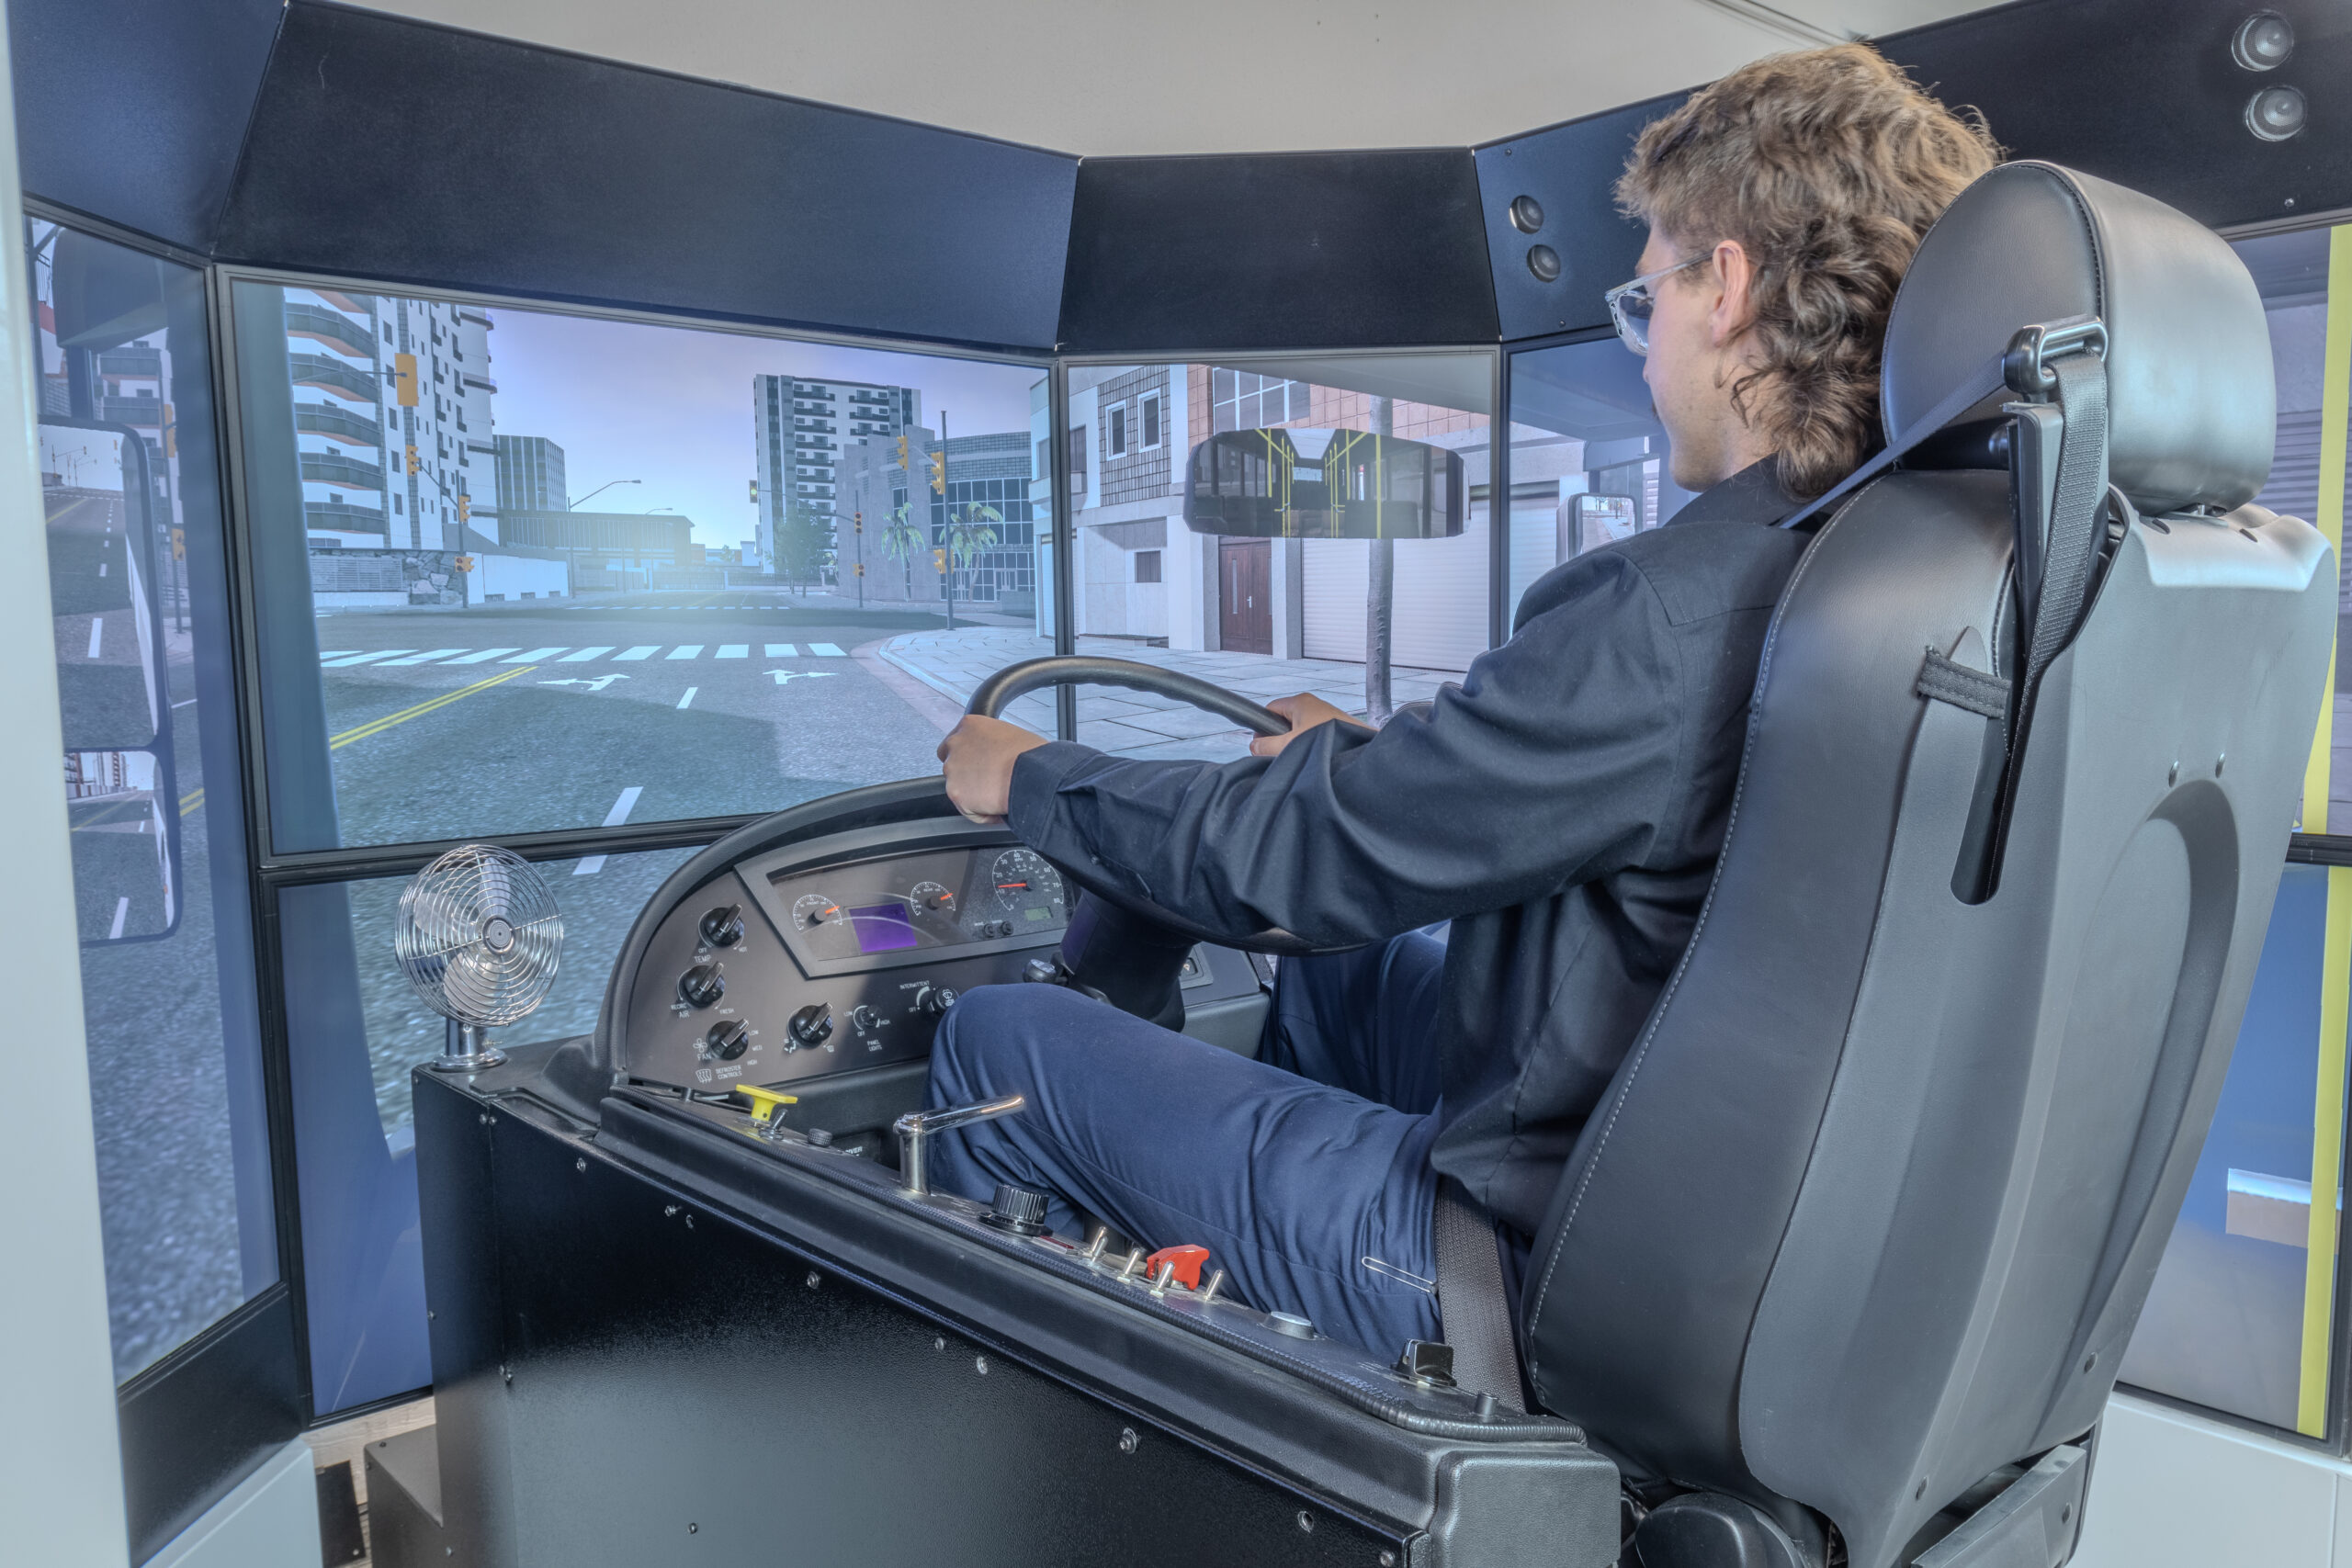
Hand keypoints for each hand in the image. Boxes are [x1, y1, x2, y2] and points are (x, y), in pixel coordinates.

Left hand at [937, 714, 1047, 822]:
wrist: (1033, 774)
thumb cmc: (1031, 755)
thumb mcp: (1011, 734)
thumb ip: (993, 743)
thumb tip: (998, 756)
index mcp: (970, 725)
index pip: (955, 741)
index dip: (969, 756)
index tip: (979, 764)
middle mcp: (956, 744)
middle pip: (951, 763)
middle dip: (965, 774)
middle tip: (987, 781)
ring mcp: (953, 769)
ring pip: (959, 788)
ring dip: (975, 794)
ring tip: (999, 795)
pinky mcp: (956, 794)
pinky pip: (968, 809)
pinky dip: (982, 813)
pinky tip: (999, 806)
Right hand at [1249, 692, 1369, 757]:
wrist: (1361, 753)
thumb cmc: (1329, 743)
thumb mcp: (1288, 746)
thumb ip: (1265, 746)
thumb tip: (1255, 746)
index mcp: (1300, 702)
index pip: (1270, 710)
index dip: (1262, 728)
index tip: (1263, 745)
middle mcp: (1314, 705)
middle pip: (1284, 721)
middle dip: (1280, 739)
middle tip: (1283, 755)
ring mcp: (1326, 716)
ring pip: (1300, 731)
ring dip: (1297, 745)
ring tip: (1303, 758)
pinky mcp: (1337, 728)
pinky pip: (1314, 736)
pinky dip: (1312, 747)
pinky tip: (1315, 759)